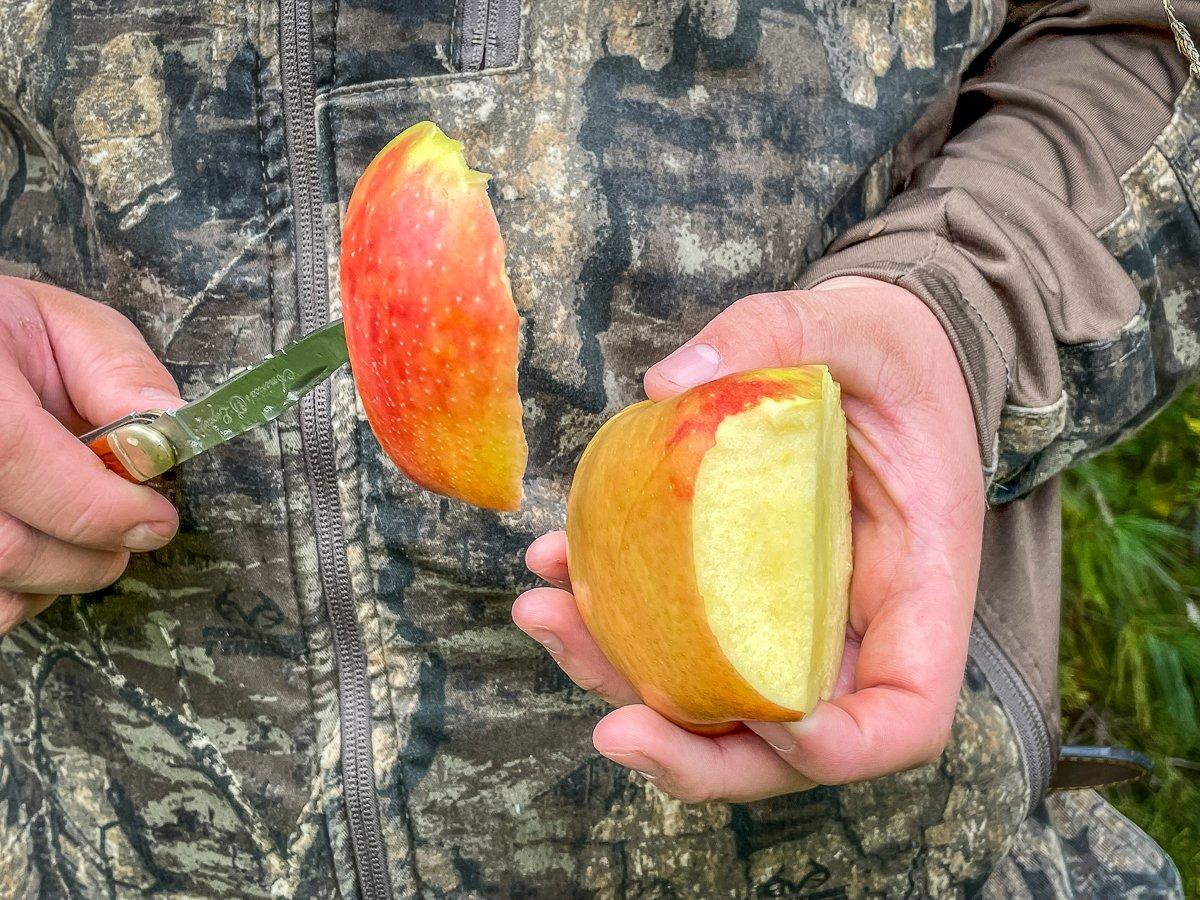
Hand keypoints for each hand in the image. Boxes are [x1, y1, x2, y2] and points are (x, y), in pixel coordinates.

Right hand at [0, 276, 182, 632]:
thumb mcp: (58, 323)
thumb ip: (115, 370)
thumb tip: (168, 427)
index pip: (15, 457)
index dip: (98, 505)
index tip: (156, 518)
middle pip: (7, 545)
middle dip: (92, 554)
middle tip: (134, 531)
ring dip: (58, 578)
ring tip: (80, 532)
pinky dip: (21, 593)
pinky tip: (39, 548)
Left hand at [514, 276, 983, 801]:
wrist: (870, 359)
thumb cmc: (884, 351)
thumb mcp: (850, 325)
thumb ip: (769, 336)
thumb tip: (661, 385)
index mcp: (918, 583)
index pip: (903, 715)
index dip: (838, 749)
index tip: (766, 718)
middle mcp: (856, 626)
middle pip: (788, 744)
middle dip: (699, 759)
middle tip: (612, 732)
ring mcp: (791, 618)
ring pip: (713, 699)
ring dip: (621, 681)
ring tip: (545, 613)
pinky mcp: (738, 593)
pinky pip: (677, 632)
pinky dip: (612, 618)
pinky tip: (557, 563)